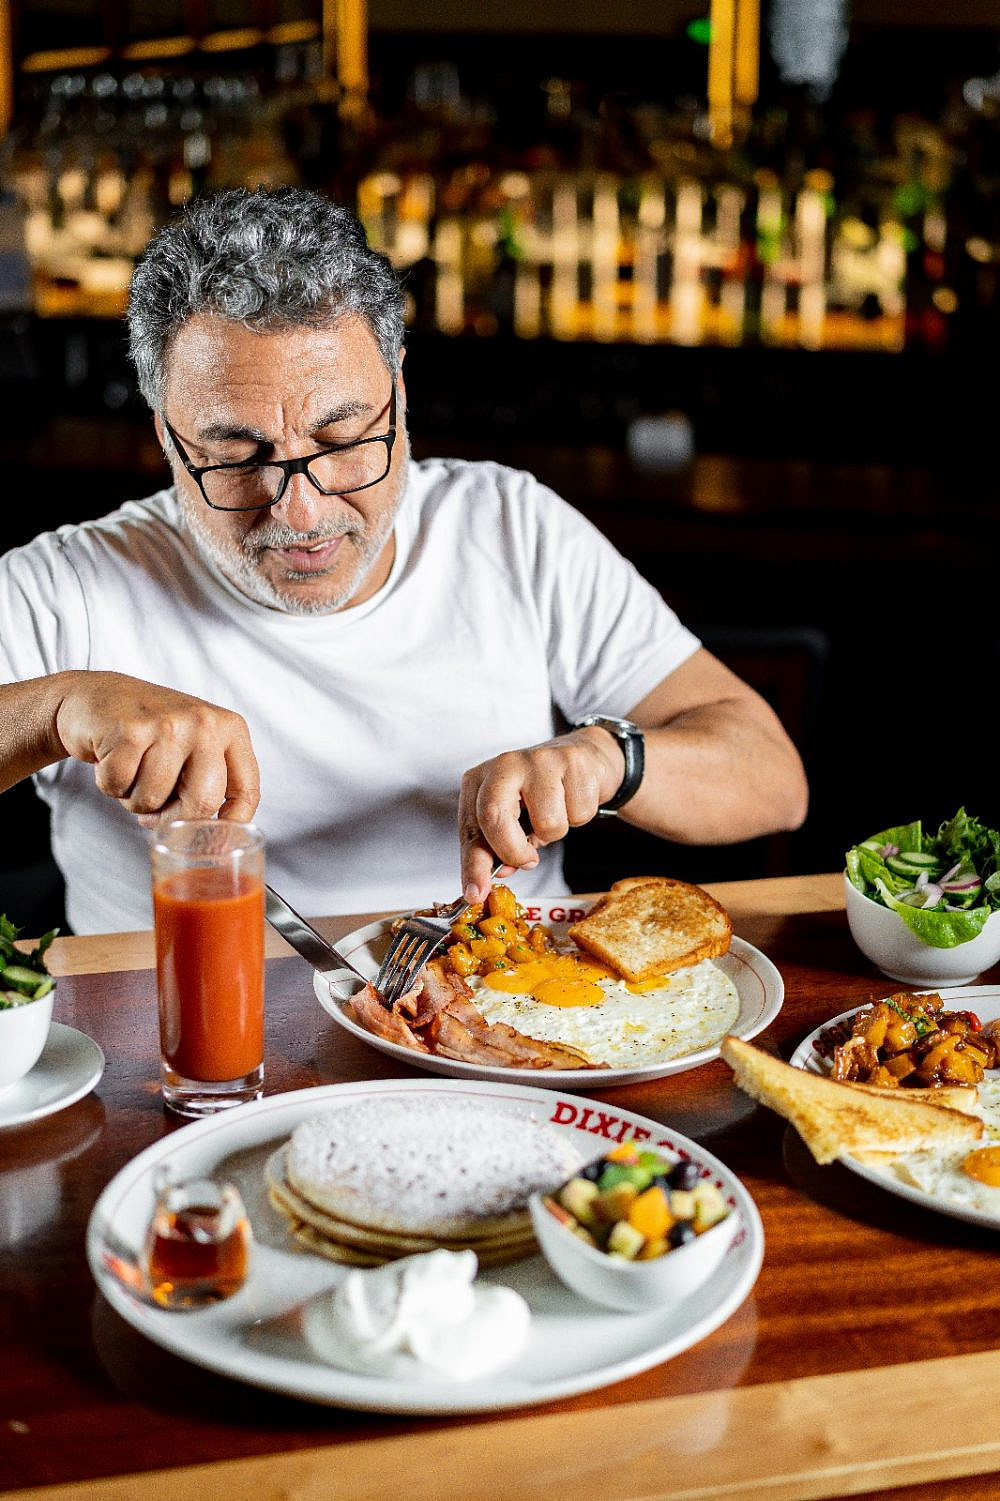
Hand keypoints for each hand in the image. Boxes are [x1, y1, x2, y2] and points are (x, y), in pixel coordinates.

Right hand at [54, 671, 259, 824]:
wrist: (96, 696)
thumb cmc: (149, 734)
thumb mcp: (194, 748)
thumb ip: (212, 784)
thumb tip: (218, 843)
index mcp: (230, 729)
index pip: (245, 792)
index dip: (230, 828)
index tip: (212, 847)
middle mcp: (206, 723)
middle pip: (202, 803)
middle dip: (173, 820)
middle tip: (154, 812)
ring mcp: (169, 723)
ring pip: (155, 799)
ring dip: (135, 800)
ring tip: (131, 772)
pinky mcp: (130, 729)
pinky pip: (120, 785)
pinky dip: (109, 784)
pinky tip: (111, 759)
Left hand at [458, 727, 624, 902]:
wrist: (584, 759)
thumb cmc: (541, 794)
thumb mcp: (512, 820)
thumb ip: (499, 847)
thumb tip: (499, 873)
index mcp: (480, 781)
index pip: (471, 828)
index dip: (474, 865)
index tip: (475, 894)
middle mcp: (504, 765)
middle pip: (495, 817)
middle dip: (514, 851)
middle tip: (528, 859)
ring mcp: (538, 760)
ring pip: (547, 823)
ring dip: (556, 832)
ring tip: (556, 813)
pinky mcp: (572, 761)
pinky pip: (579, 812)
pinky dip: (579, 816)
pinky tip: (574, 799)